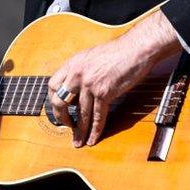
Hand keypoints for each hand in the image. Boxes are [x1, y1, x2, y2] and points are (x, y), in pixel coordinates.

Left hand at [47, 9, 182, 146]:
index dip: (53, 100)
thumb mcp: (92, 57)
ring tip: (78, 141)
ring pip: (80, 113)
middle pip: (60, 101)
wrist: (136, 48)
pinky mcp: (104, 92)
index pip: (53, 85)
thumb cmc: (119, 51)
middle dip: (61, 118)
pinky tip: (93, 138)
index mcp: (73, 63)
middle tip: (66, 127)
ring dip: (79, 130)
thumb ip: (82, 71)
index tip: (58, 110)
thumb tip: (77, 90)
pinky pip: (97, 116)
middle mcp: (77, 73)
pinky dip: (95, 130)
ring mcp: (90, 84)